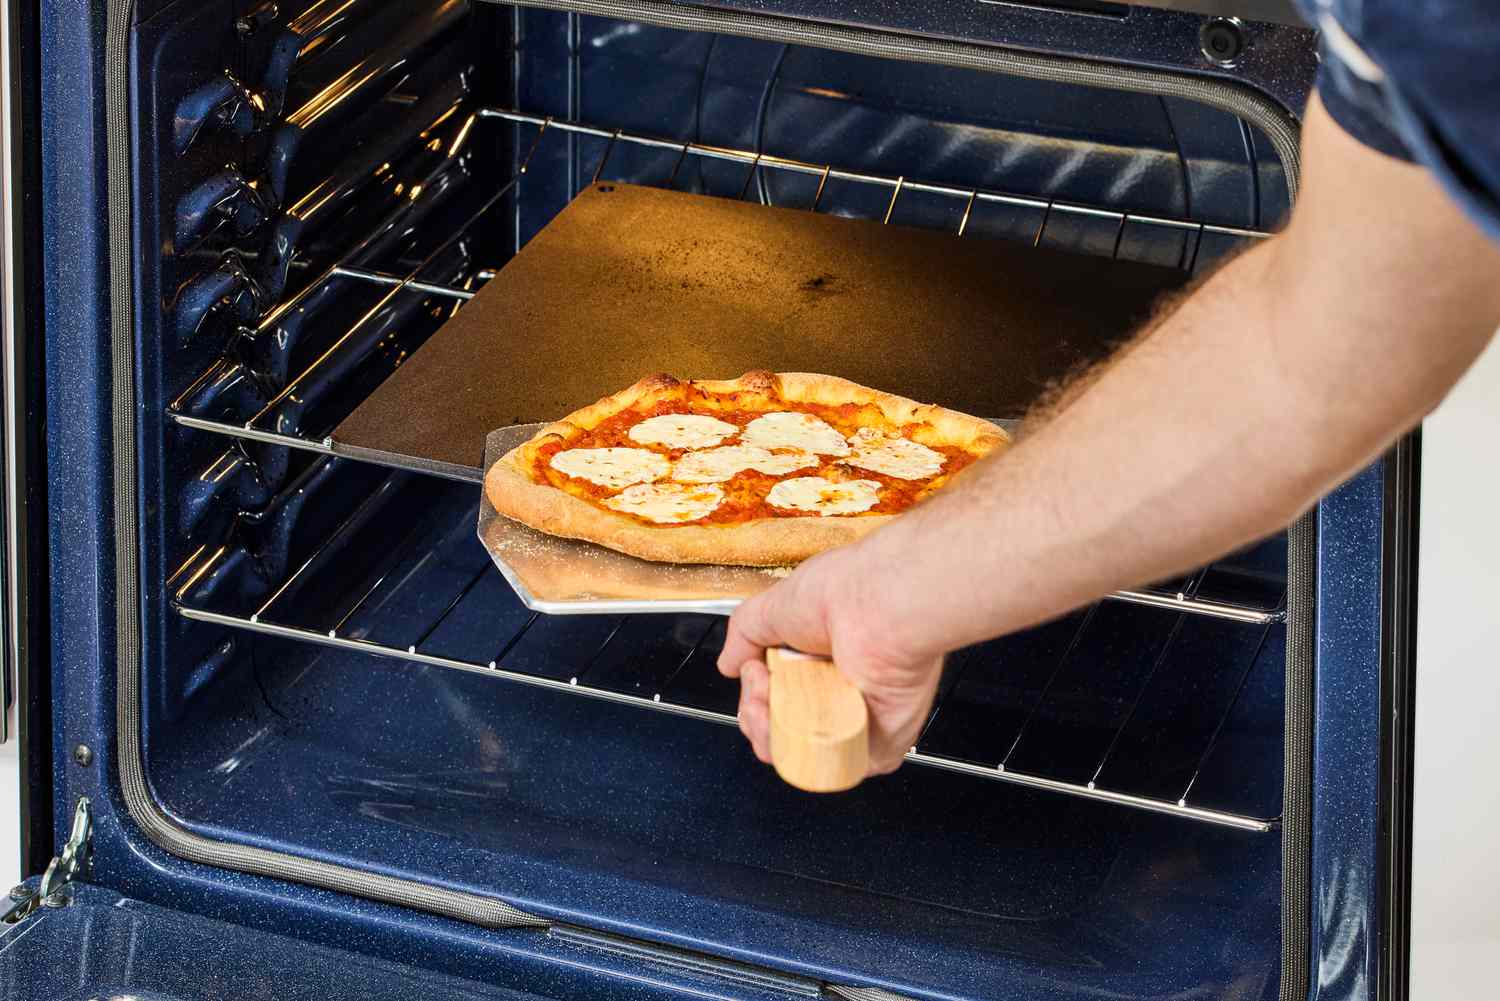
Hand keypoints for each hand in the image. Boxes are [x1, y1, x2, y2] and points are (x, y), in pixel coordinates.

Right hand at [717, 542, 945, 779]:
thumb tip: (729, 663)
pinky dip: (805, 754)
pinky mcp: (878, 744)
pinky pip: (835, 769)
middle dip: (755, 715)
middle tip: (760, 685)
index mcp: (822, 659)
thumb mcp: (774, 606)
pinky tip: (796, 723)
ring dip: (771, 734)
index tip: (752, 669)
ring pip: (801, 754)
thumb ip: (745, 634)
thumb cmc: (843, 592)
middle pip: (781, 729)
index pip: (777, 697)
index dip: (754, 694)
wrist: (881, 605)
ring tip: (772, 702)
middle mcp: (841, 689)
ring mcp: (858, 718)